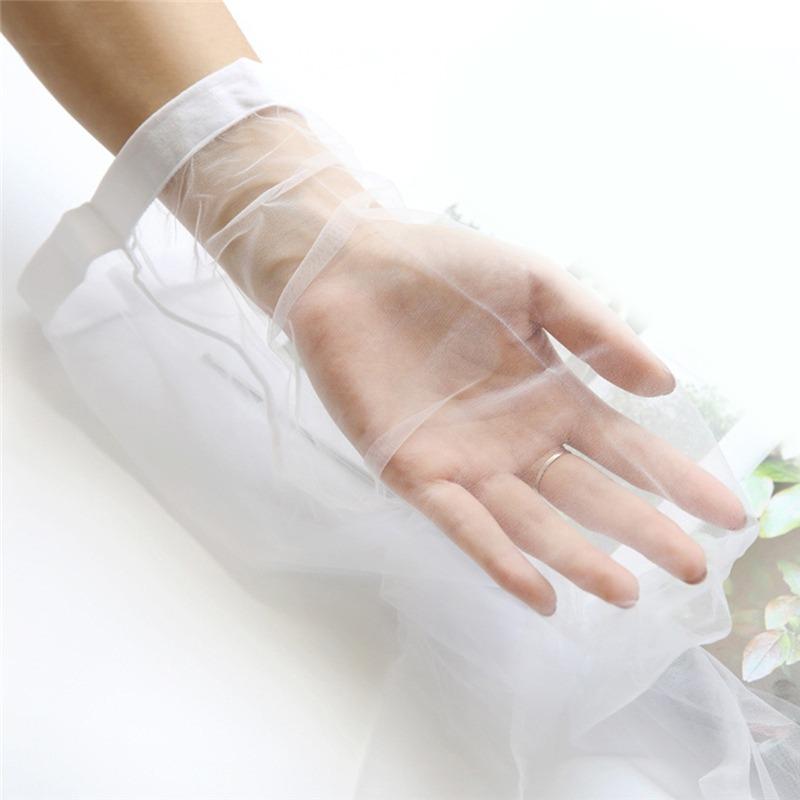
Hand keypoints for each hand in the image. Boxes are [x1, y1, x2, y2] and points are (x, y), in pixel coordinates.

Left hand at [288, 218, 746, 614]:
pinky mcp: (412, 470)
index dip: (675, 480)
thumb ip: (596, 331)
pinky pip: (461, 522)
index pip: (624, 448)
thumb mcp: (534, 285)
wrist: (354, 266)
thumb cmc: (444, 267)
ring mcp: (465, 459)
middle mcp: (514, 438)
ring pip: (530, 520)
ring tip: (624, 592)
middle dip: (640, 530)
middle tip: (691, 567)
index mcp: (549, 396)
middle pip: (587, 494)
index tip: (727, 512)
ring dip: (575, 557)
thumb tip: (665, 385)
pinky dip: (497, 556)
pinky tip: (538, 592)